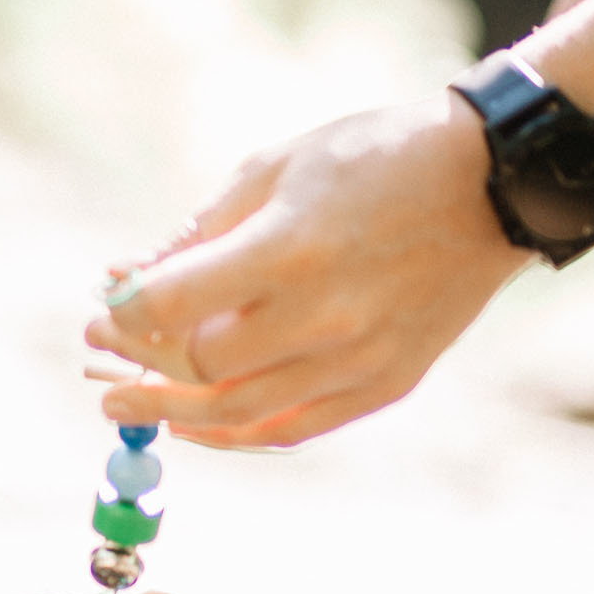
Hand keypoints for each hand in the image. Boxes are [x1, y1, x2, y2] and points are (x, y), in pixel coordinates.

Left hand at [86, 92, 534, 446]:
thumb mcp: (274, 168)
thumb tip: (126, 280)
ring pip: (239, 412)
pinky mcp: (385, 383)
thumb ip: (199, 232)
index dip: (124, 317)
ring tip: (123, 404)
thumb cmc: (371, 161)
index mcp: (290, 246)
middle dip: (140, 363)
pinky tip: (191, 422)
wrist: (491, 183)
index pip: (175, 305)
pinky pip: (291, 428)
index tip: (102, 314)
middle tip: (102, 358)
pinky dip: (233, 433)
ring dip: (170, 411)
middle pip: (201, 366)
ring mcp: (359, 357)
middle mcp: (325, 313)